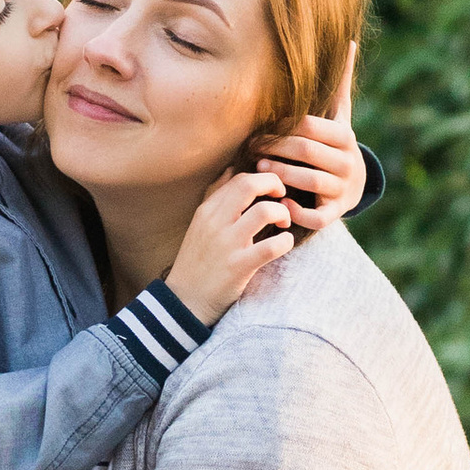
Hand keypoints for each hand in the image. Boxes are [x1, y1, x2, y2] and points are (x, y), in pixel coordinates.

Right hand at [167, 162, 296, 323]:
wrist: (185, 301)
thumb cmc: (197, 261)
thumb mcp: (200, 224)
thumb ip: (216, 197)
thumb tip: (232, 169)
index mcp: (207, 210)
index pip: (238, 177)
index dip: (262, 178)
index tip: (271, 190)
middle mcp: (215, 222)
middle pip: (250, 184)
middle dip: (274, 185)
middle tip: (283, 197)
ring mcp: (227, 244)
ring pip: (264, 211)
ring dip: (282, 213)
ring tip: (283, 223)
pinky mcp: (239, 266)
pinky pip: (271, 247)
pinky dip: (285, 242)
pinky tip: (284, 244)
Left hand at [257, 58, 365, 229]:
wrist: (354, 184)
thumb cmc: (334, 143)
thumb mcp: (339, 115)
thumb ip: (338, 83)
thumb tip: (349, 41)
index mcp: (344, 136)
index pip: (310, 126)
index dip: (282, 126)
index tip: (259, 127)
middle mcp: (347, 162)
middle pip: (306, 152)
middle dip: (276, 149)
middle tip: (252, 147)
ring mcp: (342, 189)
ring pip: (311, 183)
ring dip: (281, 175)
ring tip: (258, 170)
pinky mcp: (335, 213)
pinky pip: (317, 217)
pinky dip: (297, 212)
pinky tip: (279, 203)